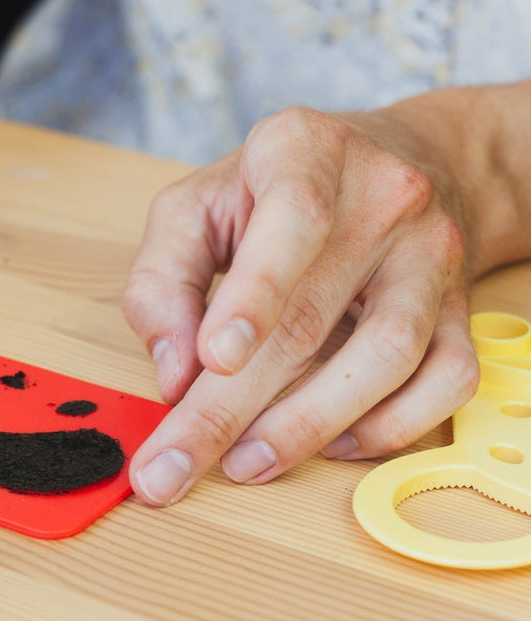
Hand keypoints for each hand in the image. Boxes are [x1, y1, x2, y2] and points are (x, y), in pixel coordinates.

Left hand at [122, 105, 479, 504]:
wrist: (397, 165)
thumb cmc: (273, 194)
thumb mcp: (195, 209)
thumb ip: (162, 280)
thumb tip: (173, 373)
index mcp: (303, 151)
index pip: (294, 218)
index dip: (255, 294)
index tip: (213, 359)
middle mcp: (381, 197)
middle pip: (311, 318)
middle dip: (229, 410)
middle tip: (172, 469)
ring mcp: (429, 256)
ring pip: (387, 356)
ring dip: (306, 427)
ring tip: (241, 464)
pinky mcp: (458, 310)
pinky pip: (444, 383)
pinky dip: (385, 429)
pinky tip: (328, 444)